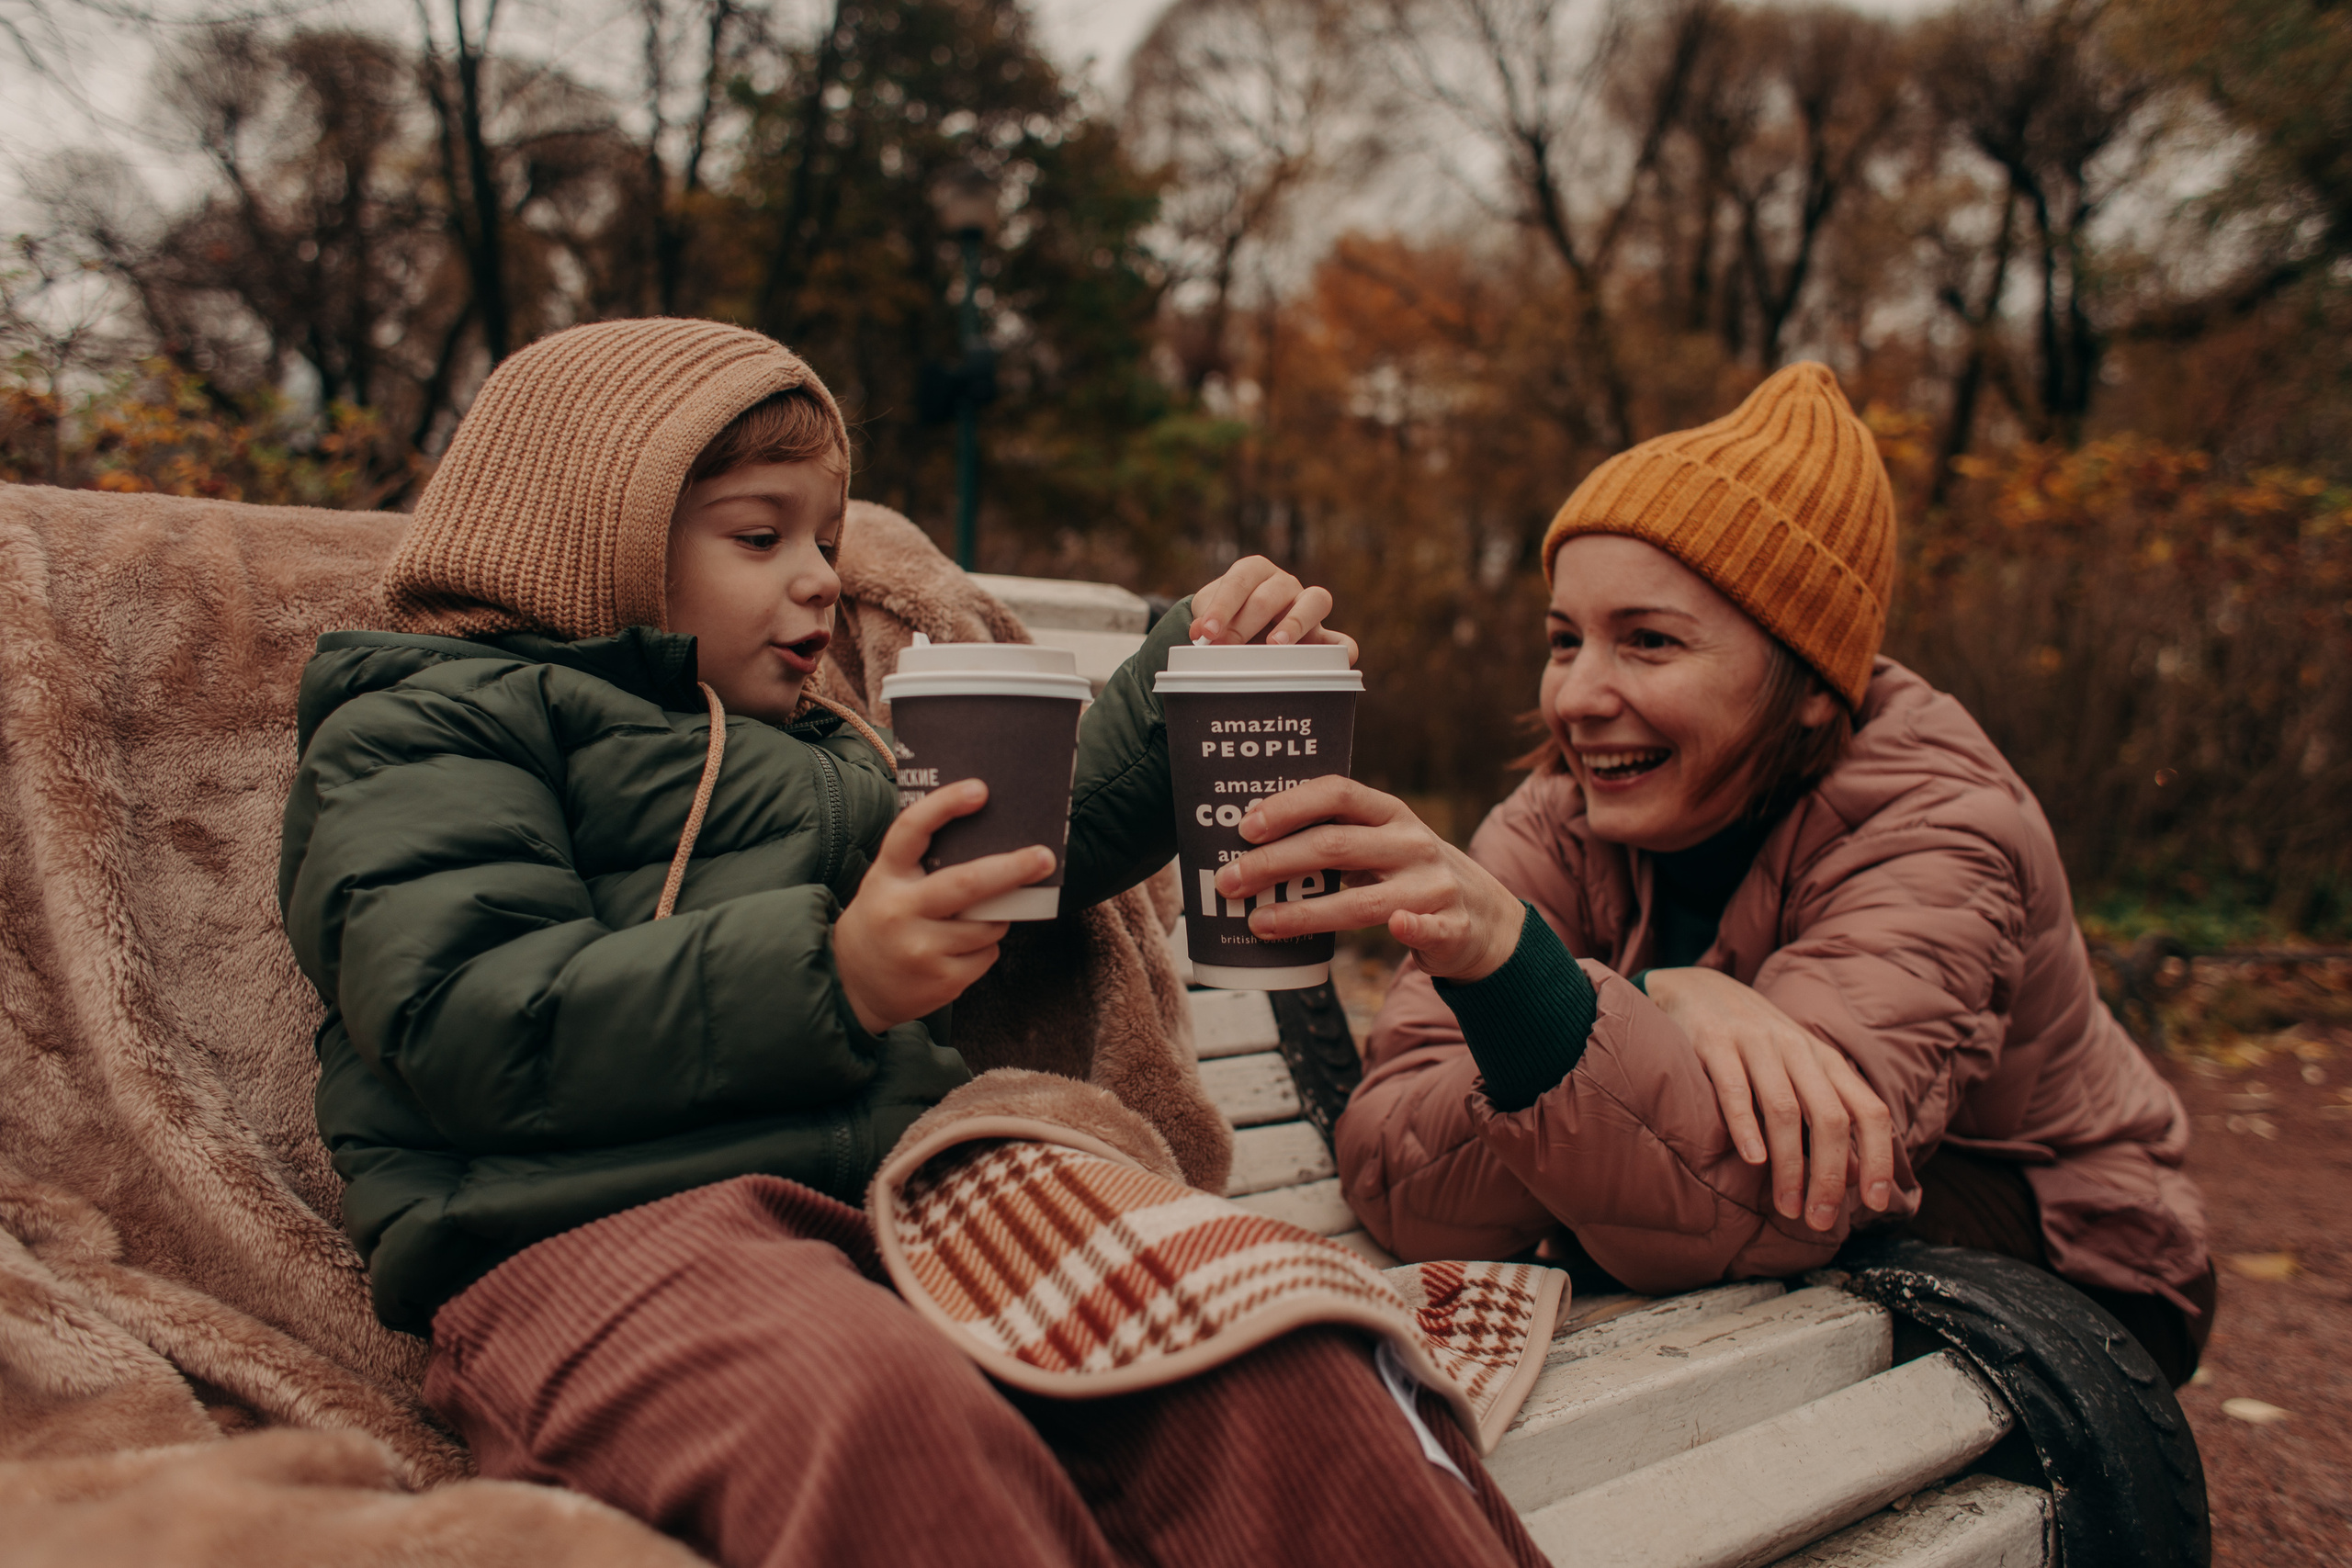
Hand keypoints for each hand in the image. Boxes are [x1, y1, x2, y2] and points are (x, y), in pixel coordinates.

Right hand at [833, 779, 1054, 1034]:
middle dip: (1013, 869)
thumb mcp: (889, 884)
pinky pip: (987, 955)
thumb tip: (995, 846)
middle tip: (1045, 858)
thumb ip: (926, 865)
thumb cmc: (885, 919)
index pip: (911, 830)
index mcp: (886, 876)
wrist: (853, 985)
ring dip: (995, 918)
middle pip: (968, 883)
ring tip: (973, 921)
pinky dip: (984, 949)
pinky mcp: (941, 980)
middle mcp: (900, 911)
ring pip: (988, 925)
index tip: (980, 789)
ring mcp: (920, 949)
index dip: (945, 805)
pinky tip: (957, 952)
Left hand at [1188, 556, 1358, 661]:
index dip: (1223, 606)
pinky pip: (1339, 640)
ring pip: (1314, 601)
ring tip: (1275, 644)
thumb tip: (1201, 636)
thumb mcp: (1209, 616)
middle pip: (1269, 596)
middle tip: (1225, 648)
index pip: (1240, 581)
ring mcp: (1307, 606)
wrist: (1237, 628)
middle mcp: (1284, 583)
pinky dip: (1343, 649)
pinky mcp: (1321, 636)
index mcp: (1255, 570)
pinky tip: (1341, 660)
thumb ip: (1207, 622)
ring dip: (1295, 623)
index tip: (1206, 631)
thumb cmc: (1224, 618)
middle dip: (1244, 624)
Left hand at [1211, 777, 1524, 980]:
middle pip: (1336, 846)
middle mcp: (1411, 843)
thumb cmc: (1410, 876)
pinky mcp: (1452, 926)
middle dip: (1275, 863)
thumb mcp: (1380, 844)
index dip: (1290, 806)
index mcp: (1389, 814)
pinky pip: (1428, 927)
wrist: (1484, 918)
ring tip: (1259, 922)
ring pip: (1365, 899)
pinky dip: (1412, 927)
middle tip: (1228, 882)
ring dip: (1306, 913)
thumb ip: (1334, 840)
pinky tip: (1395, 927)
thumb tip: (1250, 847)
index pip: (1337, 794)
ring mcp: (1433, 885)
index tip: (1245, 826)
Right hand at [1640, 967, 1895, 1230]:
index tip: (1874, 1203)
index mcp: (1825, 1060)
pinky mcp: (1714, 1041)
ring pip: (1786, 1110)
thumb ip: (1824, 1115)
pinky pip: (1735, 1088)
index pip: (1869, 1111)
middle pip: (1830, 1118)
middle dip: (1828, 1176)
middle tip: (1818, 1219)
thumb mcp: (1796, 1071)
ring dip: (1789, 1165)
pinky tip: (1752, 1160)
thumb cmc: (1750, 1043)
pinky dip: (1746, 1126)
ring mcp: (1756, 1043)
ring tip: (1786, 1207)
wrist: (1695, 987)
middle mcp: (1798, 1049)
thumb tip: (1853, 1176)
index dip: (1879, 1158)